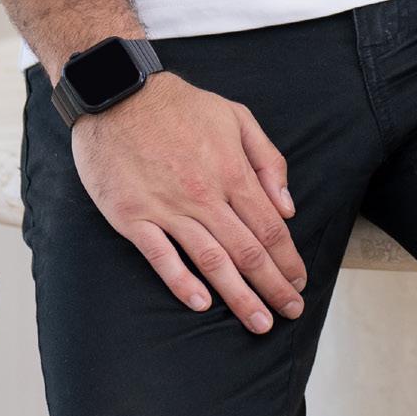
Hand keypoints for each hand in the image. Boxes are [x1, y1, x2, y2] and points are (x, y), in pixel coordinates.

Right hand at [68, 72, 306, 332]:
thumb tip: (287, 206)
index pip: (269, 227)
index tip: (300, 282)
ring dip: (239, 297)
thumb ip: (267, 160)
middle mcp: (204, 195)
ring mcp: (167, 208)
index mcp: (231, 170)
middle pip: (247, 251)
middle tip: (290, 313)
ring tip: (259, 322)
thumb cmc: (179, 106)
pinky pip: (161, 257)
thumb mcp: (235, 117)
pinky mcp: (133, 217)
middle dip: (273, 287)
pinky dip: (182, 282)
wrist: (117, 93)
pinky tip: (200, 303)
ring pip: (211, 261)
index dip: (288, 259)